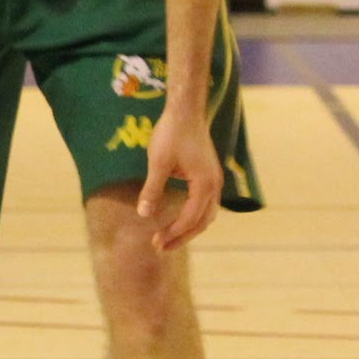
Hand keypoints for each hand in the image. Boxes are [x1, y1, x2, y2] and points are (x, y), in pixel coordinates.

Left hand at [136, 97, 223, 251]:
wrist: (186, 111)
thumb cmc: (171, 134)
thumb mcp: (158, 163)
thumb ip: (152, 189)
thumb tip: (143, 214)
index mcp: (204, 185)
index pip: (190, 219)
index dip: (173, 233)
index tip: (155, 242)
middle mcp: (215, 186)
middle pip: (202, 222)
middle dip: (181, 237)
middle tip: (160, 247)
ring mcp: (215, 181)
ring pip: (207, 215)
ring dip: (189, 229)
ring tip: (170, 238)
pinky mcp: (210, 176)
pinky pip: (206, 205)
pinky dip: (195, 217)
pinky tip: (180, 219)